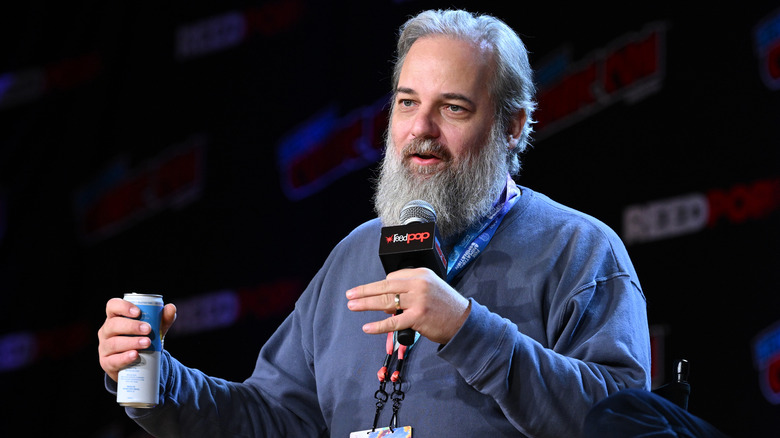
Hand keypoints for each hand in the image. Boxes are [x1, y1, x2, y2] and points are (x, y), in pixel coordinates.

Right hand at [97, 298, 176, 381]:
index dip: (122, 307)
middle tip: (148, 329)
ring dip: (131, 342)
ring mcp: (104, 347)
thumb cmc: (143, 339)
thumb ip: (163, 318)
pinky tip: (135, 355)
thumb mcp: (154, 328)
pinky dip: (125, 358)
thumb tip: (171, 307)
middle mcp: (106, 331)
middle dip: (131, 326)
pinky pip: (113, 360)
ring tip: (147, 343)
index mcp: (115, 317)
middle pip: (113, 325)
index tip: (138, 312)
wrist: (138, 364)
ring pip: (113, 343)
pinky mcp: (106, 363)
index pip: (112, 306)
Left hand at [346, 268, 469, 343]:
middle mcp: (419, 284)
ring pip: (385, 301)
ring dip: (366, 304)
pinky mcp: (418, 317)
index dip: (381, 287)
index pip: (393, 277)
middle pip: (385, 286)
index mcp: (421, 274)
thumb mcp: (431, 288)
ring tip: (352, 306)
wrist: (464, 321)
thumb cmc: (447, 307)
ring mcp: (418, 300)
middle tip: (350, 294)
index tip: (374, 294)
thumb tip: (388, 300)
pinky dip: (378, 326)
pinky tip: (367, 327)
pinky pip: (393, 322)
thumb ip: (410, 291)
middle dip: (364, 290)